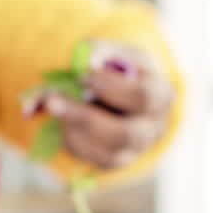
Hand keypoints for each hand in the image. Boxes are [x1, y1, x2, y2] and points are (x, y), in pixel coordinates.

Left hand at [49, 44, 173, 170]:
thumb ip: (100, 51)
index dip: (111, 87)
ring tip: (54, 106)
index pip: (142, 96)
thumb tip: (86, 58)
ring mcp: (135, 150)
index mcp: (161, 95)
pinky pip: (92, 160)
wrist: (123, 95)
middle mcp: (153, 128)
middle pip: (124, 134)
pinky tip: (64, 122)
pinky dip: (72, 141)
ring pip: (107, 153)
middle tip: (52, 100)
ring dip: (73, 129)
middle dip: (84, 117)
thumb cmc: (120, 70)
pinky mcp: (115, 161)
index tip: (82, 75)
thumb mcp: (115, 53)